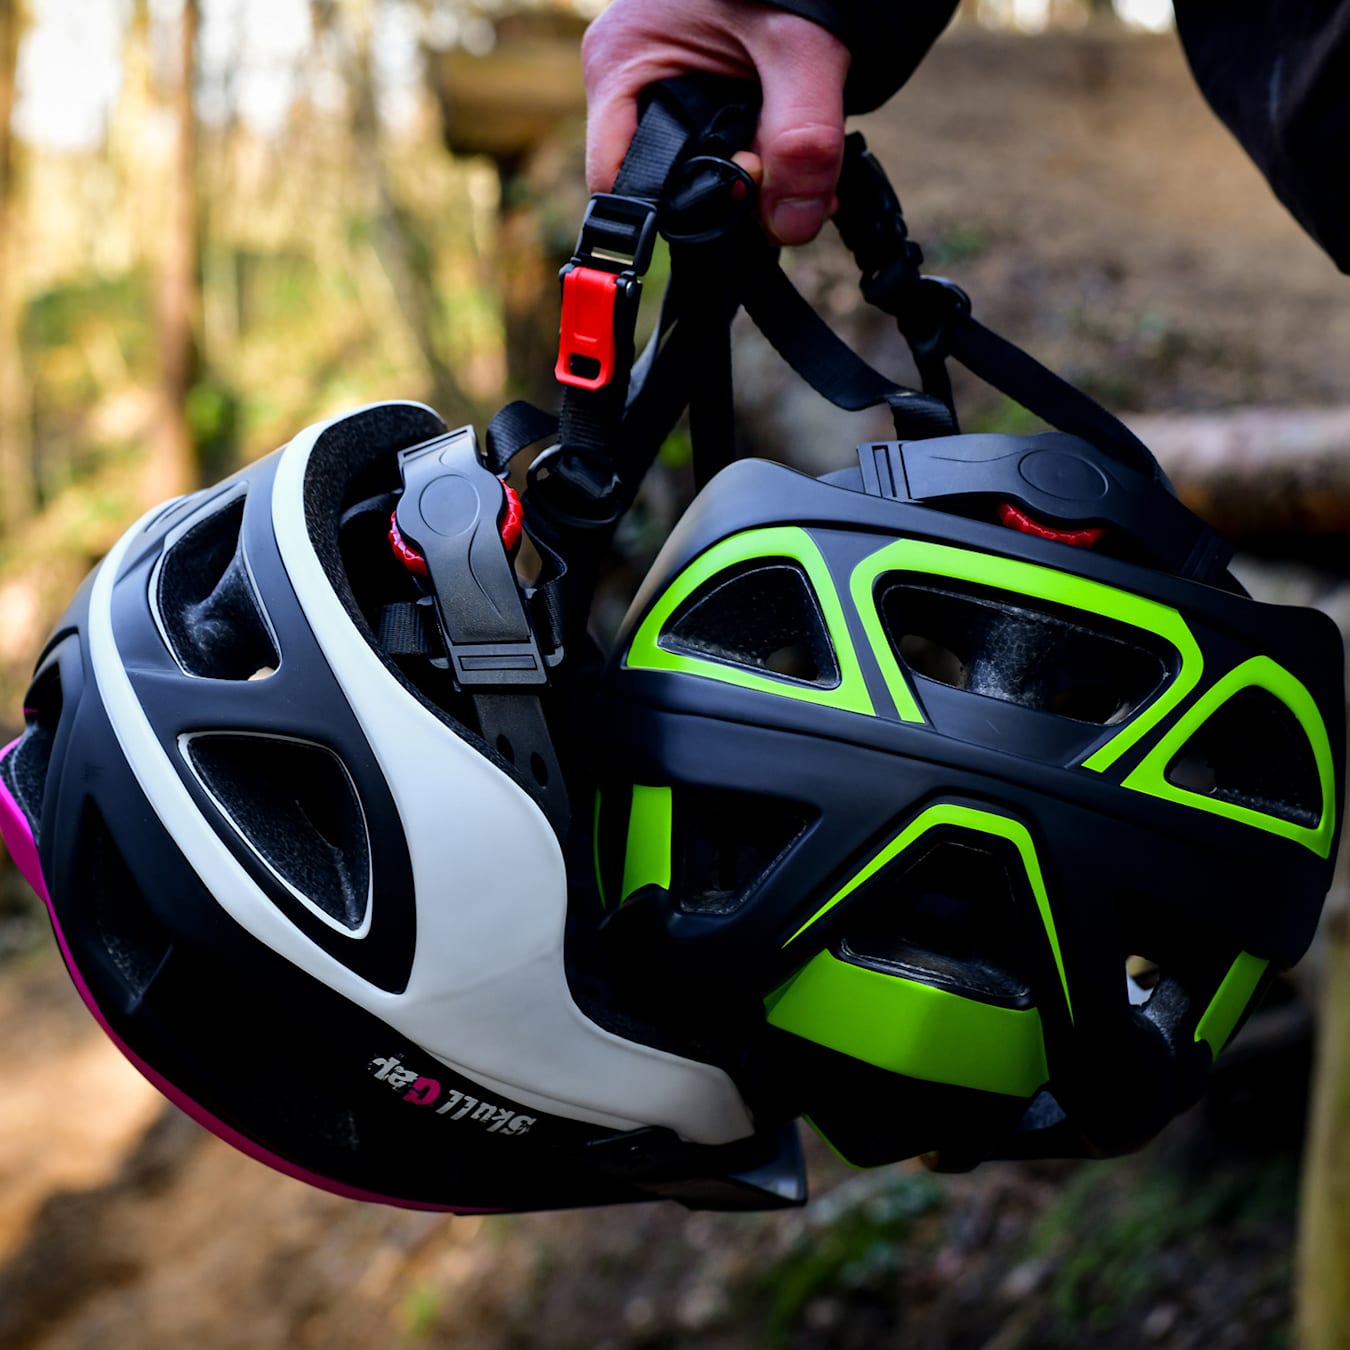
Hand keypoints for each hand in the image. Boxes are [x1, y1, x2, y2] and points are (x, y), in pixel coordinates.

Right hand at [582, 0, 850, 245]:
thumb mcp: (796, 48)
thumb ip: (801, 138)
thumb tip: (792, 224)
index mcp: (621, 67)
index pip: (620, 186)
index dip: (679, 217)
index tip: (739, 218)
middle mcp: (632, 84)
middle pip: (667, 188)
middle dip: (731, 205)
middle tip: (791, 199)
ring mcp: (663, 91)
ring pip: (701, 176)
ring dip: (757, 190)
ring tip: (803, 176)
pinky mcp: (700, 96)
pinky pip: (724, 152)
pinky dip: (764, 166)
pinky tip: (797, 159)